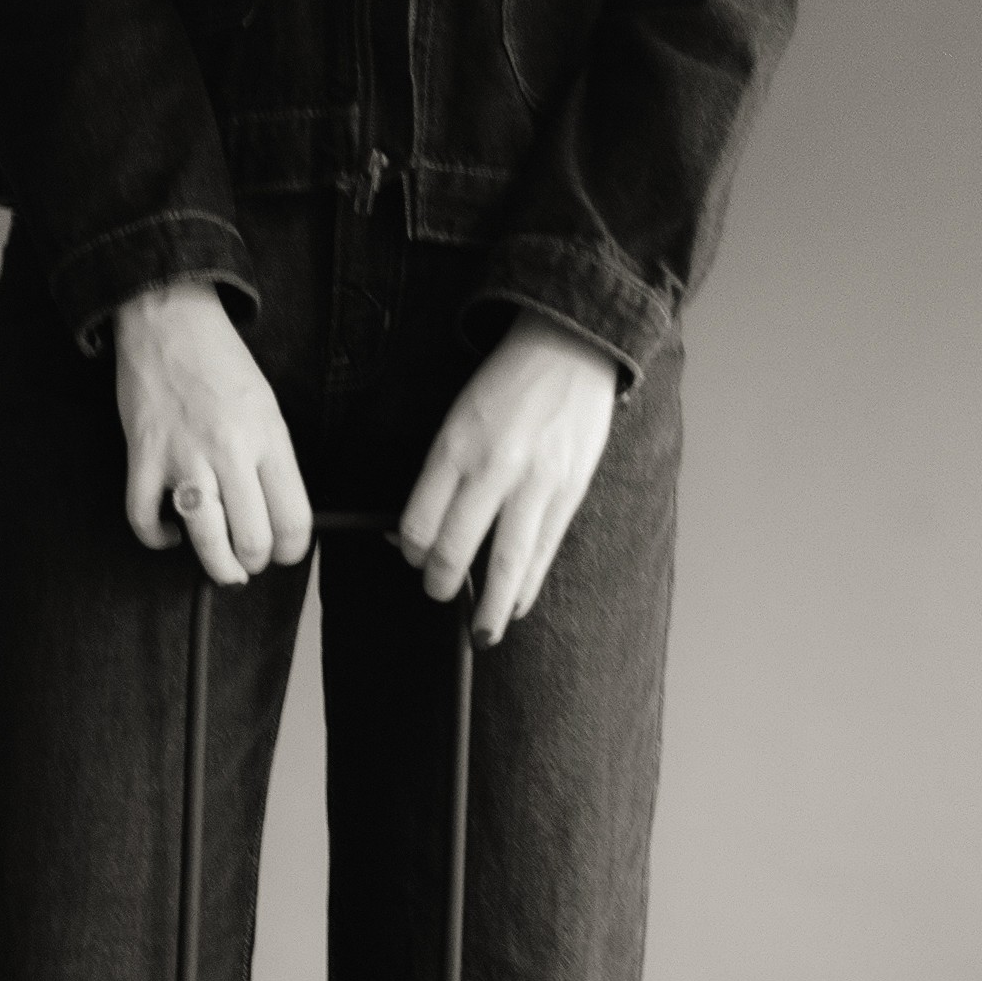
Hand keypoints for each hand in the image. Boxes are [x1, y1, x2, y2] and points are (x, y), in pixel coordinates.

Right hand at [113, 279, 312, 584]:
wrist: (170, 319)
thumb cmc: (221, 364)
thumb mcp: (268, 409)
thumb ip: (273, 462)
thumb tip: (275, 517)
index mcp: (268, 438)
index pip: (293, 520)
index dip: (291, 550)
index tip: (282, 552)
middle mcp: (230, 450)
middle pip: (251, 541)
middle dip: (253, 563)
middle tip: (248, 559)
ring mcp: (184, 454)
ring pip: (206, 541)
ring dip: (216, 566)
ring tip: (220, 564)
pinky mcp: (143, 455)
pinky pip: (144, 519)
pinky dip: (156, 538)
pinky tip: (169, 534)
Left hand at [397, 313, 617, 644]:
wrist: (571, 347)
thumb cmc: (507, 387)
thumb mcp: (458, 418)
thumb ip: (440, 475)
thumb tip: (414, 534)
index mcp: (456, 445)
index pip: (420, 521)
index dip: (410, 551)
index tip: (413, 557)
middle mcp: (494, 467)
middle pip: (455, 548)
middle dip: (441, 584)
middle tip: (438, 594)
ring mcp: (536, 483)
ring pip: (505, 563)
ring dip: (489, 608)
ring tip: (481, 633)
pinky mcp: (569, 493)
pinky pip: (542, 555)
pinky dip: (526, 588)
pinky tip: (515, 606)